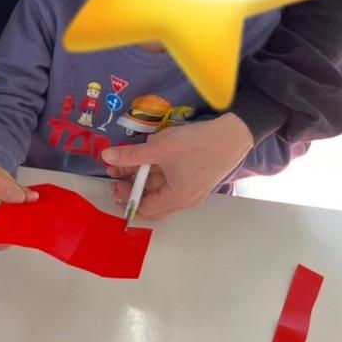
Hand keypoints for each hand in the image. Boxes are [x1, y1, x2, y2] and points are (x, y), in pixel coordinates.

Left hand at [100, 113, 253, 219]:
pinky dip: (158, 175)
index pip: (144, 208)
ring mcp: (193, 191)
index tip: (114, 181)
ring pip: (162, 191)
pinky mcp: (197, 180)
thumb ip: (131, 155)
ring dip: (144, 180)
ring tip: (130, 162)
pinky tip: (150, 159)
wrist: (234, 133)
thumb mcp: (159, 148)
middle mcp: (186, 200)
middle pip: (153, 204)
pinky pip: (172, 183)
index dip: (126, 197)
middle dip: (133, 191)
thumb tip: (106, 157)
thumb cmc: (197, 143)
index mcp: (176, 198)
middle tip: (118, 177)